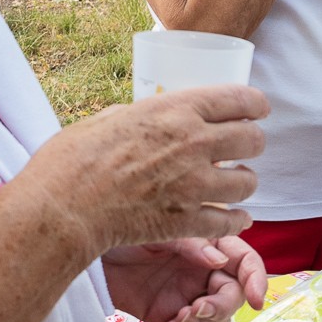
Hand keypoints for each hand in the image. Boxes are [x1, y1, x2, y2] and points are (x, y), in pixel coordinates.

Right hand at [25, 85, 267, 258]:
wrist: (62, 208)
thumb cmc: (73, 158)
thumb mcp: (109, 117)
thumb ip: (141, 116)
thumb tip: (150, 115)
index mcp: (175, 110)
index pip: (239, 99)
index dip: (257, 104)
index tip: (259, 110)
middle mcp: (193, 143)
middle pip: (253, 139)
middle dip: (253, 142)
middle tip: (246, 147)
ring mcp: (193, 185)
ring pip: (248, 182)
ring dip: (245, 181)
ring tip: (236, 182)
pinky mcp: (186, 221)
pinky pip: (229, 221)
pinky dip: (237, 220)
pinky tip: (237, 218)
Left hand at [101, 236, 267, 321]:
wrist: (90, 251)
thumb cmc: (124, 228)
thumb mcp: (161, 230)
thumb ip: (192, 244)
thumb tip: (220, 261)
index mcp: (210, 244)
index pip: (245, 262)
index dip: (257, 280)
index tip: (257, 300)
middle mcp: (203, 270)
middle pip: (233, 297)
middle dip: (221, 308)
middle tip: (196, 309)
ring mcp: (187, 294)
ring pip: (216, 320)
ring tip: (180, 316)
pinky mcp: (168, 315)